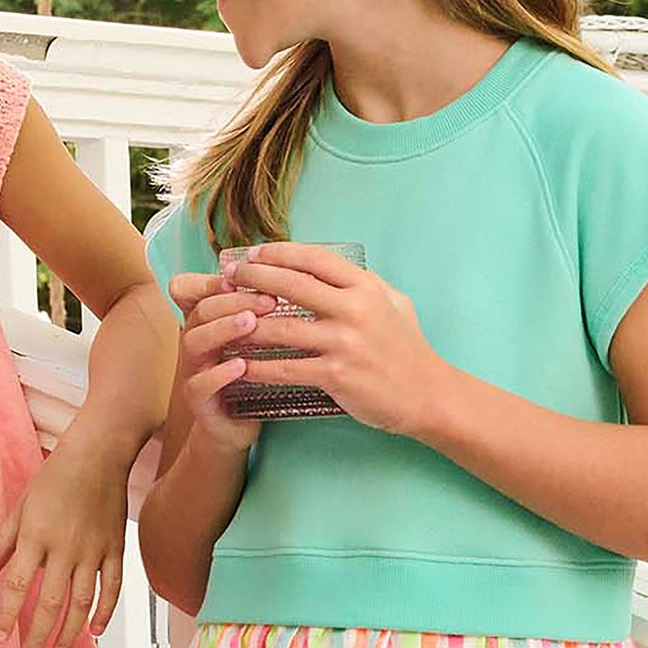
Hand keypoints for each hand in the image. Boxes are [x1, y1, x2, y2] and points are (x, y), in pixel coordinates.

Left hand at [0, 437, 128, 647]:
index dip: (6, 615)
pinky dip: (105, 612)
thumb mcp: (21, 505)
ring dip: (69, 631)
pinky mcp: (115, 549)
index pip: (17, 585)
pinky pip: (111, 588)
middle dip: (37, 635)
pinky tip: (95, 630)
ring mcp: (93, 551)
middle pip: (49, 602)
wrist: (98, 454)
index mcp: (36, 536)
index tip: (0, 636)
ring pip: (81, 602)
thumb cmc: (57, 475)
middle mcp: (65, 548)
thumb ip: (4, 540)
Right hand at [169, 269, 275, 454]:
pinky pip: (200, 383)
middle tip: (268, 298)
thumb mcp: (255, 339)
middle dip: (234, 300)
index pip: (196, 289)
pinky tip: (242, 366)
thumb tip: (299, 275)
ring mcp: (193, 369)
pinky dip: (219, 373)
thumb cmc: (251, 374)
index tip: (250, 273)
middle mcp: (195, 339)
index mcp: (206, 321)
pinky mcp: (198, 399)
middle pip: (203, 309)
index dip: (216, 279)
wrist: (235, 425)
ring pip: (196, 341)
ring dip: (224, 329)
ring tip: (251, 322)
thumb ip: (262, 310)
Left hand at [225, 243, 440, 433]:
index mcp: (365, 287)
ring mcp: (344, 343)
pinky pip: (285, 368)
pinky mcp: (335, 375)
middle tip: (227, 278)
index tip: (253, 254)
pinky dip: (257, 367)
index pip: (314, 259)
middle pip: (290, 285)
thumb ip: (362, 284)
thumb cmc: (408, 348)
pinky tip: (237, 364)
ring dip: (245, 323)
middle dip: (252, 278)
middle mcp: (353, 309)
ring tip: (221, 320)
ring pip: (280, 328)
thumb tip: (329, 268)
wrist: (426, 394)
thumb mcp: (394, 302)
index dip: (278, 253)